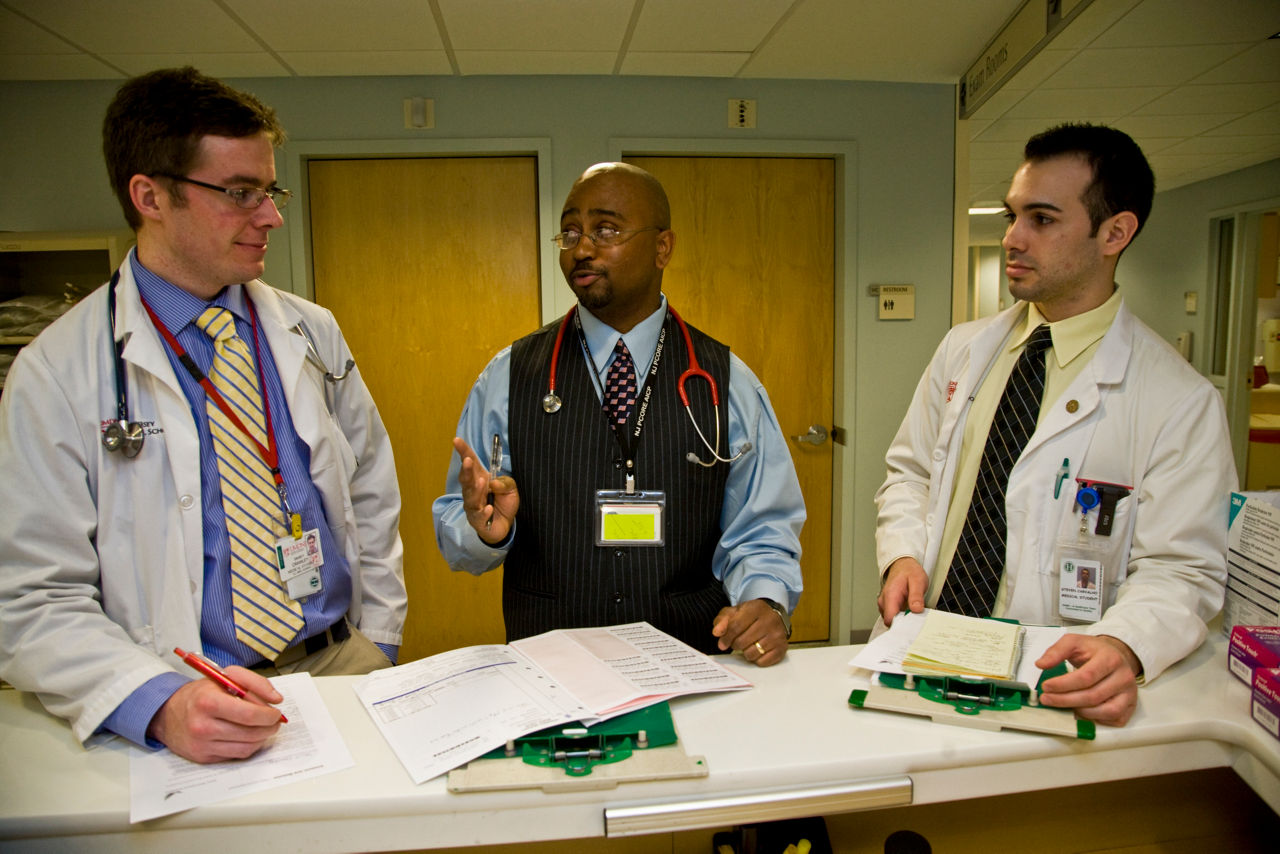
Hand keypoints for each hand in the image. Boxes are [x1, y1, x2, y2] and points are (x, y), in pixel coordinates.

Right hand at [147, 666, 284, 762]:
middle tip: (275, 721)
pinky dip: (249, 746)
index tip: (276, 712)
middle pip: (250, 733)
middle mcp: (203, 726)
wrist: (168, 713)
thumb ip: (254, 682)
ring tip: (265, 728)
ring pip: (246, 747)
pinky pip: (235, 755)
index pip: (249, 714)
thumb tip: (276, 699)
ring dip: (262, 738)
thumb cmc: (200, 693)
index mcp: (208, 702)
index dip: (268, 715)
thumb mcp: (225, 676)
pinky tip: (250, 736)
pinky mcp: (202, 757)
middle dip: (270, 727)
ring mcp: (202, 744)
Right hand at [452, 436, 517, 543]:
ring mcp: (473, 506)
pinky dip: (484, 512)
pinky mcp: (477, 520)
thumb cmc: (503, 503)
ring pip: (471, 497)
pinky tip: (489, 509)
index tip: (457, 440)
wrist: (504, 525)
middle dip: (467, 470)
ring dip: (476, 490)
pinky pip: (479, 516)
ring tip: (482, 482)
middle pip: (467, 479)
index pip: (471, 462)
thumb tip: (494, 483)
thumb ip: (505, 482)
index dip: (464, 451)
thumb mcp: (511, 488)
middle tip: (468, 461)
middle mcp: (472, 491)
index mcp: (480, 478)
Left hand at [712, 599, 788, 665]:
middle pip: (742, 642)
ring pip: (751, 654)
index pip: (736, 626)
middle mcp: (770, 621)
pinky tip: (758, 649)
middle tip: (737, 641)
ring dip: (746, 652)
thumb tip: (717, 632)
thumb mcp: (735, 612)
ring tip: (748, 644)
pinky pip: (762, 662)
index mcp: (756, 608)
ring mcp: (777, 635)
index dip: (726, 637)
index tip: (722, 643)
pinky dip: (756, 659)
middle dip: (735, 644)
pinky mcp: (782, 648)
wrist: (773, 615)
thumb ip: (722, 620)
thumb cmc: (752, 615)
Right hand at [877, 557, 926, 625]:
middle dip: (903, 624)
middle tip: (916, 619)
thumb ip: (916, 596)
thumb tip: (916, 609)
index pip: (890, 619)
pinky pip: (893, 616)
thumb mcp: (918, 581)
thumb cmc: (909, 571)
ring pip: (892, 620)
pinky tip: (909, 611)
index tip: (912, 626)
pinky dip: (901, 617)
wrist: (903, 565)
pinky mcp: (887, 606)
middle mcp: (884, 601)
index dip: (901, 626)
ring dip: (903, 620)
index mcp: (890, 595)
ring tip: (913, 612)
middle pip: (891, 622)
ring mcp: (884, 604)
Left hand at [1035, 633, 1140, 725]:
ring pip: (1105, 711)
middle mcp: (1123, 676)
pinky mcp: (1130, 705)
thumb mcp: (1074, 642)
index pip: (1086, 676)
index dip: (1064, 684)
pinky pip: (1114, 719)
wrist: (1116, 655)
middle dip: (1065, 700)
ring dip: (1080, 711)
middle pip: (1093, 695)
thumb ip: (1056, 651)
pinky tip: (1081, 711)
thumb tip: (1041, 664)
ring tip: (1063, 704)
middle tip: (1047, 699)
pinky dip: (1096, 719)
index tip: (1047, 686)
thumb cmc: (1095, 651)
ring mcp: (1129, 693)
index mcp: (1110, 658)